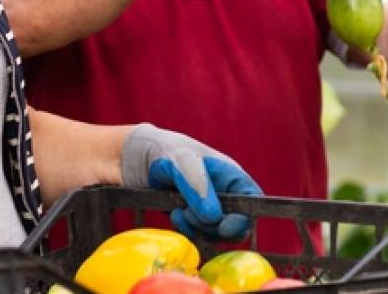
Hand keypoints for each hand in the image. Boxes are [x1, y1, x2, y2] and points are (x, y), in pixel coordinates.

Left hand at [120, 124, 262, 240]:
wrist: (136, 159)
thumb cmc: (165, 151)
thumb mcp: (182, 162)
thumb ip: (199, 187)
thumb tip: (214, 217)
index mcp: (230, 175)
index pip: (252, 200)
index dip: (244, 217)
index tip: (224, 226)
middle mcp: (224, 193)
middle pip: (236, 223)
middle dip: (214, 226)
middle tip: (191, 215)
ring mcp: (208, 207)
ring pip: (217, 232)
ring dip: (197, 228)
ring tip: (178, 211)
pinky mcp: (192, 218)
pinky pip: (199, 235)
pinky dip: (187, 230)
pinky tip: (174, 214)